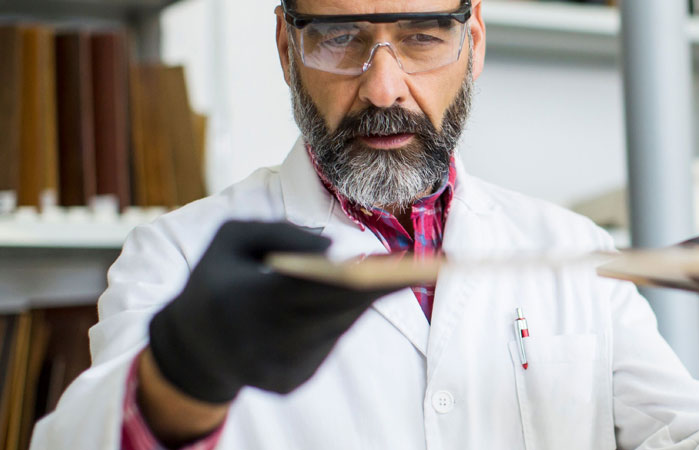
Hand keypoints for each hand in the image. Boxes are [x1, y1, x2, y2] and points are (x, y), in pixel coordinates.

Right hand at [148, 221, 401, 403]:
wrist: (186, 354)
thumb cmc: (213, 284)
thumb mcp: (229, 239)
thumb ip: (277, 229)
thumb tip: (334, 246)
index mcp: (251, 300)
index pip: (319, 285)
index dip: (365, 274)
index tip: (405, 260)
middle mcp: (268, 340)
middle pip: (341, 309)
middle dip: (384, 286)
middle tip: (429, 266)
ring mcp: (282, 366)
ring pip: (339, 326)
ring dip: (368, 299)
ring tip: (403, 273)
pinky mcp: (292, 382)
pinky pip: (329, 343)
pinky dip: (342, 320)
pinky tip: (357, 299)